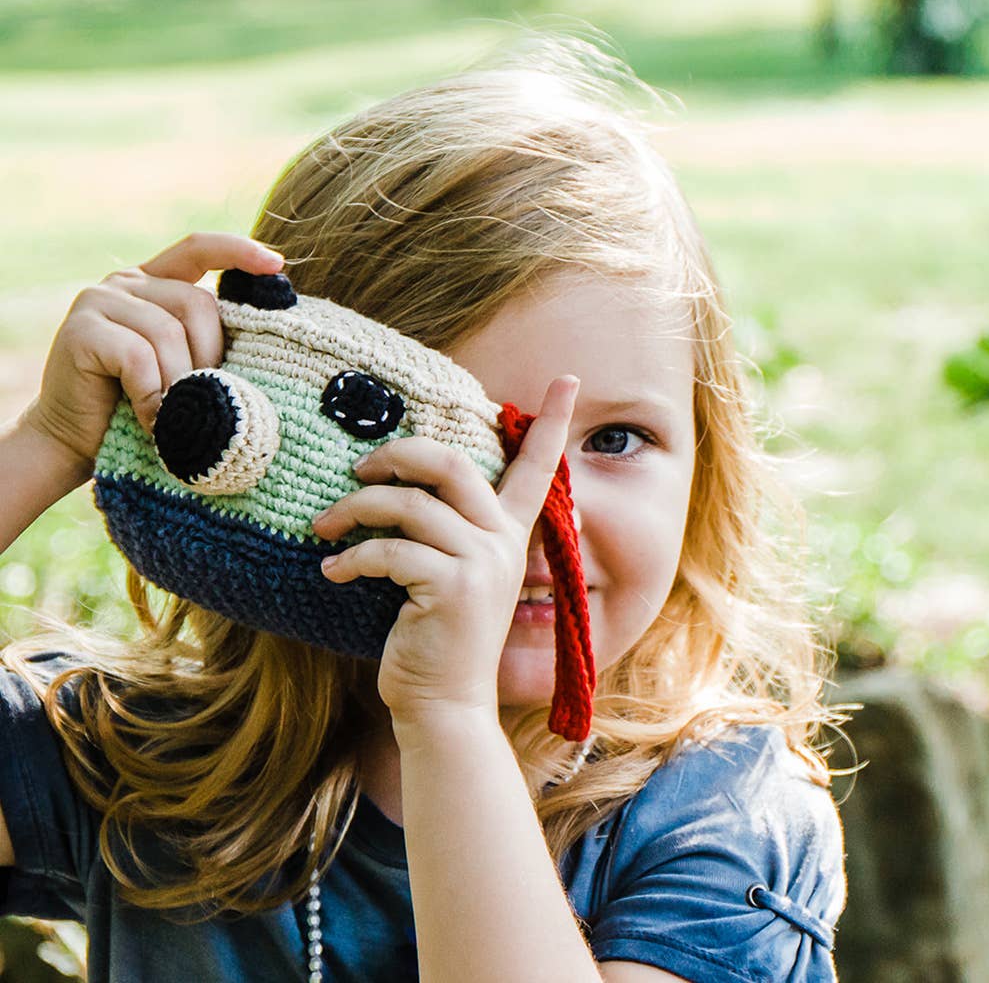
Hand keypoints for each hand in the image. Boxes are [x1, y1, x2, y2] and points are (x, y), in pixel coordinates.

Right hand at [22, 232, 284, 473]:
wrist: (73, 441)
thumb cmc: (140, 405)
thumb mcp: (183, 365)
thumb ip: (207, 340)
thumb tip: (263, 337)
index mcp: (155, 282)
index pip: (199, 249)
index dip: (238, 251)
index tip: (276, 265)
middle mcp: (126, 282)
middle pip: (195, 302)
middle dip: (209, 354)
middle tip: (200, 395)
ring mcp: (98, 301)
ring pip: (169, 333)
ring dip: (179, 382)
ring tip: (174, 414)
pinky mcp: (80, 330)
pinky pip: (138, 357)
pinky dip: (151, 394)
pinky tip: (150, 418)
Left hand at [312, 375, 580, 730]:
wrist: (444, 704)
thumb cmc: (437, 634)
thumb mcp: (450, 573)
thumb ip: (441, 528)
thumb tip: (395, 481)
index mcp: (507, 531)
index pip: (539, 466)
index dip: (552, 420)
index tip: (569, 377)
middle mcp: (501, 540)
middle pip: (452, 462)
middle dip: (397, 454)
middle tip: (359, 468)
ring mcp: (481, 563)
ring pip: (410, 504)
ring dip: (356, 509)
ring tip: (326, 526)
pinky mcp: (453, 587)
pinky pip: (391, 550)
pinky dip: (352, 558)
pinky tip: (334, 571)